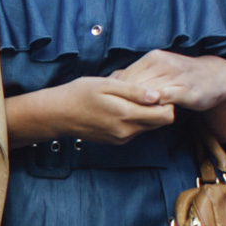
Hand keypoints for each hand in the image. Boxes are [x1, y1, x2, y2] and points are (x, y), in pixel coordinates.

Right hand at [5, 75, 175, 146]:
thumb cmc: (80, 94)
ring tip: (129, 97)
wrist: (58, 114)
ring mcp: (121, 138)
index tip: (159, 89)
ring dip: (145, 113)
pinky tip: (120, 107)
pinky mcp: (116, 140)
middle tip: (146, 91)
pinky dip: (134, 118)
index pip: (165, 116)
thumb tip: (158, 95)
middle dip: (158, 107)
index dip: (168, 101)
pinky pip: (135, 129)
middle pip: (159, 122)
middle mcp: (127, 131)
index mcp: (126, 116)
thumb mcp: (107, 85)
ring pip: (147, 126)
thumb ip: (134, 91)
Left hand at [109, 49, 225, 114]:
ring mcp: (175, 76)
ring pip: (147, 94)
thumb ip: (137, 74)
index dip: (115, 94)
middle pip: (133, 85)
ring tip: (127, 120)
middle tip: (114, 117)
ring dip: (136, 108)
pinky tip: (148, 119)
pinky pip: (164, 100)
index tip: (108, 106)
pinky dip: (153, 109)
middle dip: (123, 102)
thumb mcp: (158, 70)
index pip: (126, 77)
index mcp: (153, 58)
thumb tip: (111, 79)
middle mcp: (162, 64)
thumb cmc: (182, 77)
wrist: (216, 76)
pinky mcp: (186, 90)